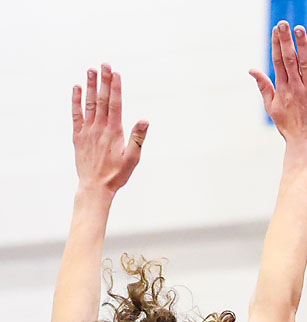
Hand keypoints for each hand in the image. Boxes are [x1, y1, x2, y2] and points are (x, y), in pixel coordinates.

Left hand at [72, 65, 147, 195]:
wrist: (95, 187)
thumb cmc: (116, 175)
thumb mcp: (132, 159)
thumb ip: (138, 138)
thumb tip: (144, 121)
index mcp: (114, 132)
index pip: (115, 104)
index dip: (115, 87)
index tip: (116, 73)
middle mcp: (99, 128)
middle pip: (102, 100)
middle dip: (104, 81)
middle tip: (104, 64)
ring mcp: (87, 131)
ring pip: (89, 103)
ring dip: (90, 86)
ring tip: (91, 70)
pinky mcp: (78, 136)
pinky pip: (76, 114)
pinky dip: (76, 101)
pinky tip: (77, 88)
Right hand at [250, 23, 306, 152]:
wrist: (305, 146)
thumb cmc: (288, 127)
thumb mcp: (271, 108)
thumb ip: (263, 87)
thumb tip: (252, 69)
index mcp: (282, 89)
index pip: (278, 61)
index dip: (277, 44)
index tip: (276, 29)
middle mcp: (295, 87)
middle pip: (289, 59)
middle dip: (286, 40)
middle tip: (283, 23)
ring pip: (304, 63)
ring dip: (301, 45)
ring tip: (299, 29)